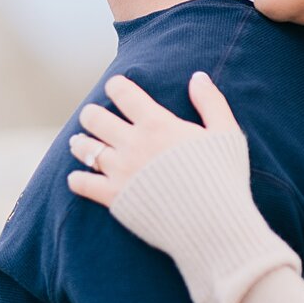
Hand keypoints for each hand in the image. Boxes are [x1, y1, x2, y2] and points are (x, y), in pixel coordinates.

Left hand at [65, 70, 241, 207]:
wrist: (214, 225)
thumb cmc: (224, 179)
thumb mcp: (226, 134)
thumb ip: (211, 103)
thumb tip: (197, 77)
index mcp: (158, 124)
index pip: (124, 93)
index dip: (116, 86)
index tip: (115, 87)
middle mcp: (133, 144)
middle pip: (95, 118)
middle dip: (92, 114)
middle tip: (93, 117)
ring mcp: (121, 171)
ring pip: (85, 147)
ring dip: (80, 142)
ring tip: (79, 142)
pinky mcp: (114, 198)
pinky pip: (83, 184)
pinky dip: (77, 179)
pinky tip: (77, 177)